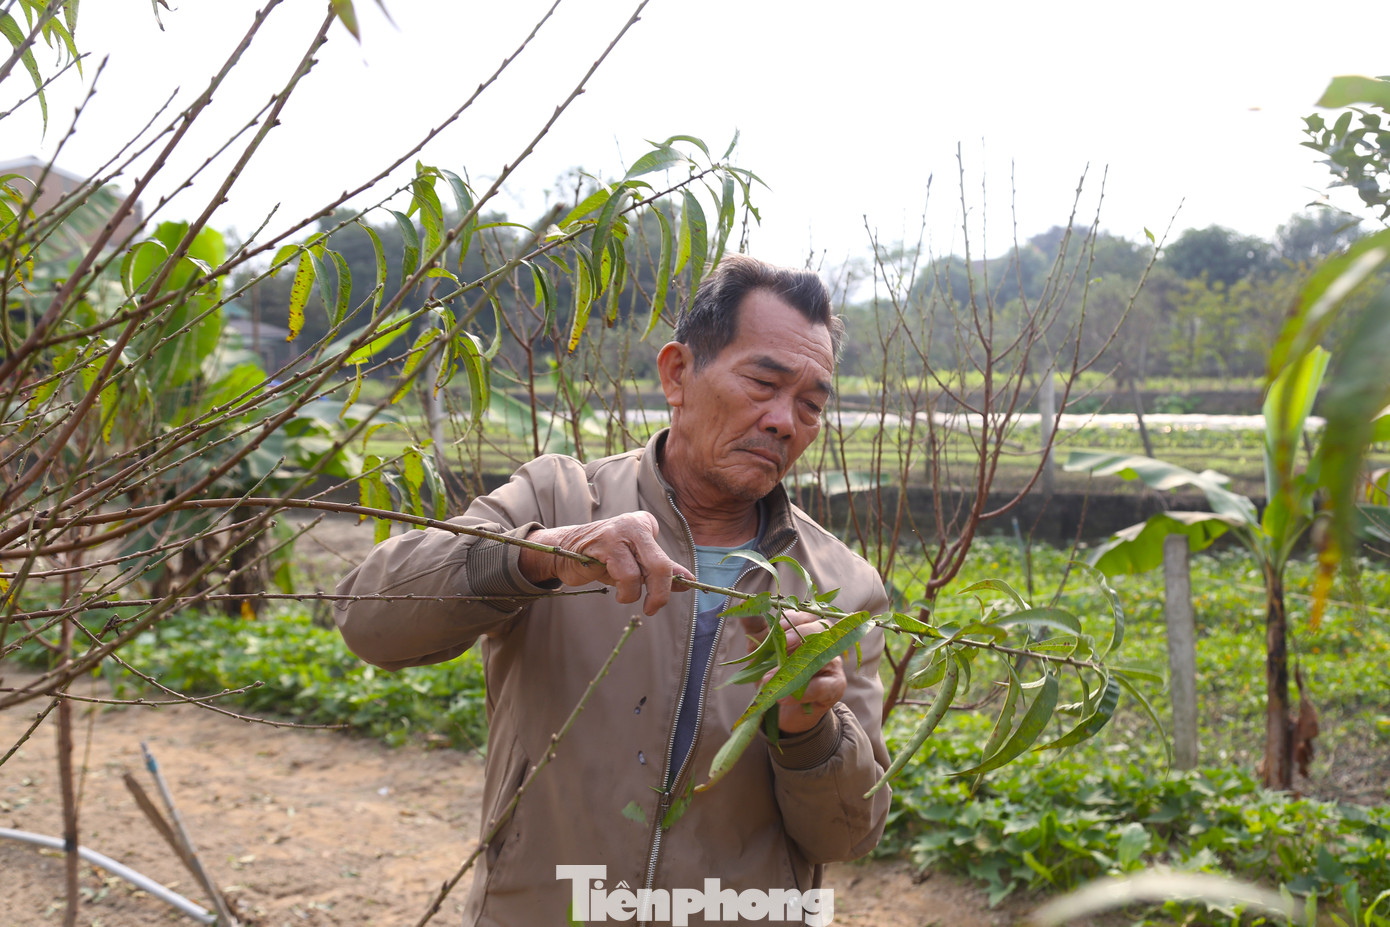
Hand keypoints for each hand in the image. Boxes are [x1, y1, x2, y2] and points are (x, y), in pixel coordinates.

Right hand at [519, 512, 692, 616]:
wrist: (563, 550)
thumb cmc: (602, 559)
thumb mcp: (634, 564)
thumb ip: (660, 572)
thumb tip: (689, 581)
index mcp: (645, 525)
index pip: (668, 559)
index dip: (674, 581)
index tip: (671, 595)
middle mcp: (634, 524)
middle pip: (661, 565)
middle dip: (661, 593)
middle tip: (653, 608)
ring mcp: (619, 531)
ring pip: (643, 573)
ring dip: (634, 594)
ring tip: (624, 594)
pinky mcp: (604, 543)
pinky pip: (625, 574)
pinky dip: (624, 591)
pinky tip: (617, 591)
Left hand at [741, 610, 845, 734]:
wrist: (784, 706)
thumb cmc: (775, 670)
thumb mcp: (761, 647)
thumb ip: (755, 626)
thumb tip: (743, 604)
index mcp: (808, 627)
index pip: (807, 614)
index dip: (793, 618)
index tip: (777, 627)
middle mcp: (825, 641)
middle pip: (821, 628)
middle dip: (801, 633)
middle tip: (784, 643)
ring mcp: (833, 663)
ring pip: (822, 656)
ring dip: (795, 666)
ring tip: (768, 678)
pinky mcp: (835, 686)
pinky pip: (823, 685)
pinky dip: (802, 691)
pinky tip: (783, 697)